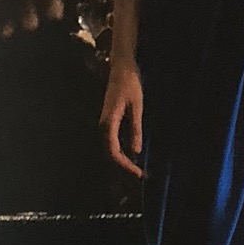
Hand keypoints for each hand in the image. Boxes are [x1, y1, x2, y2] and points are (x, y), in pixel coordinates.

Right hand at [101, 61, 144, 178]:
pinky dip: (122, 153)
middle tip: (140, 176)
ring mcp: (105, 124)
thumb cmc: (130, 84)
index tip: (137, 173)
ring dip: (122, 162)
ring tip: (136, 171)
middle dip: (123, 167)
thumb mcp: (136, 106)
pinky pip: (113, 143)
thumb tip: (136, 152)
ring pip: (110, 149)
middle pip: (109, 154)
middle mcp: (103, 126)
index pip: (113, 151)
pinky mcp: (109, 123)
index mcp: (108, 122)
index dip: (124, 165)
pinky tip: (132, 157)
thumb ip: (135, 129)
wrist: (122, 69)